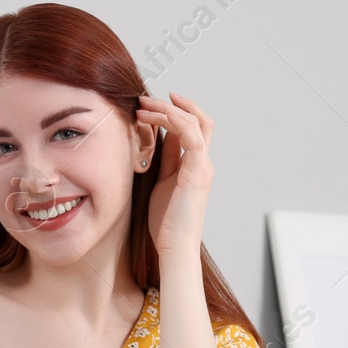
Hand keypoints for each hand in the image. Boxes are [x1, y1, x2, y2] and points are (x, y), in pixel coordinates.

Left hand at [136, 92, 213, 260]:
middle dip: (172, 104)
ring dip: (168, 110)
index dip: (177, 111)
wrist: (175, 247)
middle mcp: (204, 164)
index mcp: (197, 166)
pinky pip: (192, 139)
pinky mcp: (196, 175)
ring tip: (143, 108)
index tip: (153, 103)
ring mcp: (202, 168)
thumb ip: (165, 160)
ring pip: (194, 123)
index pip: (194, 128)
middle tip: (145, 99)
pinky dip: (175, 123)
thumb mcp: (162, 182)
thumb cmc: (167, 222)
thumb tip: (159, 137)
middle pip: (200, 120)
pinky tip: (155, 119)